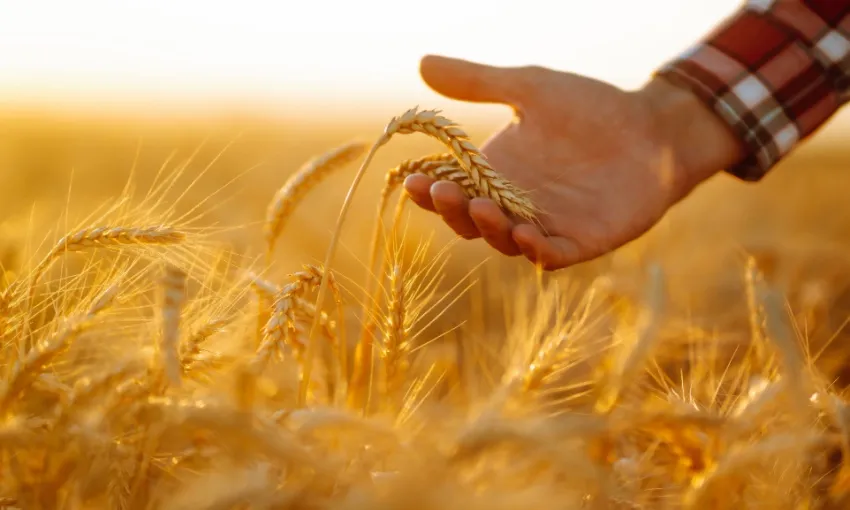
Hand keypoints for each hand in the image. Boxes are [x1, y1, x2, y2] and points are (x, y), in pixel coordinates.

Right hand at [405, 55, 743, 269]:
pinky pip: (550, 255)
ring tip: (480, 206)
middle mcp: (512, 204)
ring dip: (489, 229)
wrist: (652, 128)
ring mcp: (544, 225)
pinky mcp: (579, 242)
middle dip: (451, 210)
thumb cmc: (590, 108)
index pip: (451, 189)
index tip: (413, 177)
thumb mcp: (529, 87)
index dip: (428, 189)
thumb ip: (479, 82)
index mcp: (495, 173)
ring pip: (504, 241)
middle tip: (441, 190)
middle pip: (469, 221)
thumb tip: (423, 63)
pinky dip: (534, 250)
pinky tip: (523, 233)